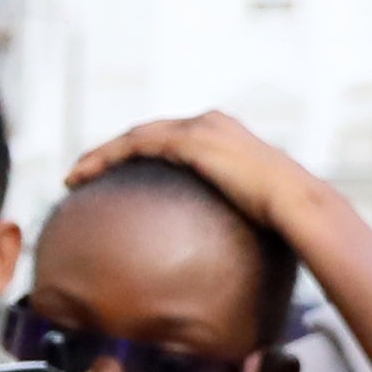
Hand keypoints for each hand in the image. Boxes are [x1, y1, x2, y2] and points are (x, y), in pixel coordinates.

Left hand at [73, 109, 308, 232]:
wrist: (296, 206)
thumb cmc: (283, 219)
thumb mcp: (253, 210)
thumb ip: (234, 212)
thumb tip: (224, 247)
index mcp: (223, 135)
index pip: (170, 139)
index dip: (138, 154)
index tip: (116, 176)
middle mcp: (208, 123)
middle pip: (146, 133)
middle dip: (113, 152)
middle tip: (85, 174)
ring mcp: (198, 129)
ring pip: (134, 136)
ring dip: (100, 155)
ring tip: (75, 176)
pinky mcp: (188, 142)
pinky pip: (132, 146)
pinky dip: (104, 158)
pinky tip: (82, 176)